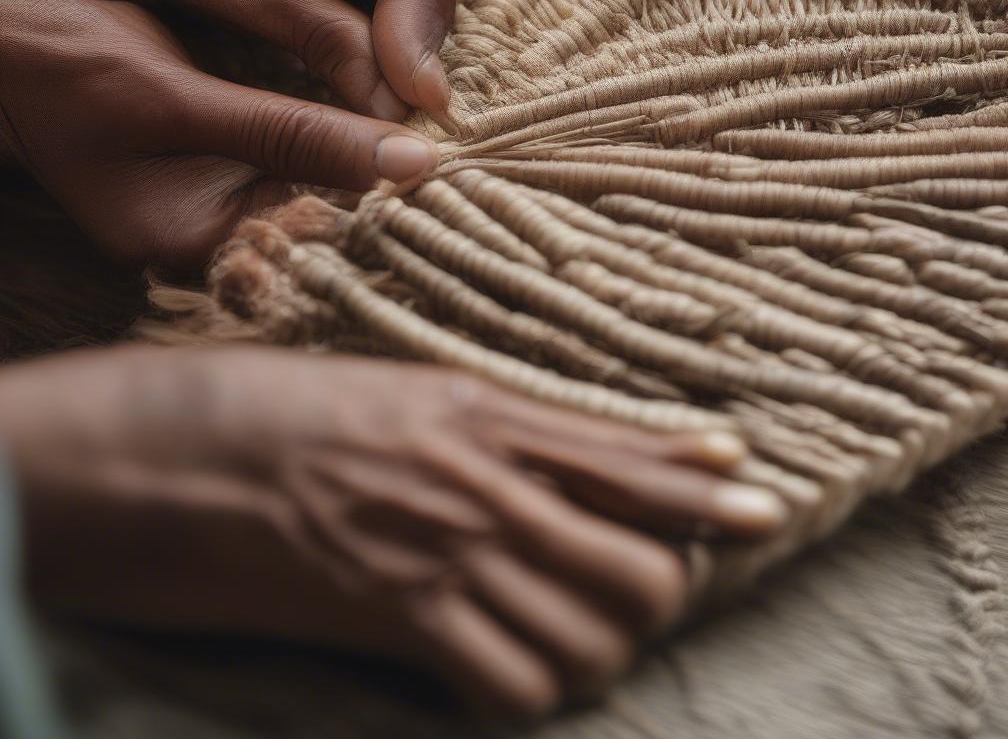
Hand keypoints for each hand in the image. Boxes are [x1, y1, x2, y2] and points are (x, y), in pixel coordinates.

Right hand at [0, 0, 438, 267]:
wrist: (4, 68)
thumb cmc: (69, 73)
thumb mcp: (179, 97)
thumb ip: (293, 133)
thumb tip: (409, 161)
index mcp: (196, 243)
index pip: (324, 236)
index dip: (396, 197)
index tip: (460, 162)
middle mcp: (217, 249)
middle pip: (333, 228)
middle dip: (395, 186)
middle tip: (468, 149)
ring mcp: (221, 223)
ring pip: (325, 201)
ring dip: (378, 166)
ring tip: (441, 135)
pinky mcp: (227, 191)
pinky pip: (302, 180)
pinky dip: (342, 152)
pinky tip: (386, 125)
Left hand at [0, 0, 455, 124]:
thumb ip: (314, 35)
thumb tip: (396, 102)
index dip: (419, 36)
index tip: (419, 104)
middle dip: (421, 50)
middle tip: (415, 119)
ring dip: (411, 57)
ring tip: (399, 113)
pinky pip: (389, 8)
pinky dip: (391, 54)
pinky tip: (380, 90)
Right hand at [1, 344, 784, 717]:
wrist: (186, 452)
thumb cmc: (295, 405)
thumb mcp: (410, 387)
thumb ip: (496, 418)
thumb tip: (575, 440)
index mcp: (484, 410)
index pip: (627, 454)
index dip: (702, 486)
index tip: (760, 501)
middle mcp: (483, 482)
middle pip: (639, 560)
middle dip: (663, 581)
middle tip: (649, 577)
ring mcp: (445, 554)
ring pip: (591, 633)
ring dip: (605, 640)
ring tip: (588, 624)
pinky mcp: (399, 617)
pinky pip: (512, 681)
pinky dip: (533, 682)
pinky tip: (517, 661)